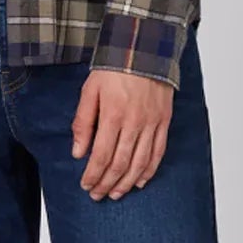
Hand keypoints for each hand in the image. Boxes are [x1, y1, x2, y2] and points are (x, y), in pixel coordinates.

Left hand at [71, 68, 172, 199]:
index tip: (86, 185)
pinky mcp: (164, 121)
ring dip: (126, 182)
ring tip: (116, 194)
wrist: (145, 47)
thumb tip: (78, 152)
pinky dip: (149, 170)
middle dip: (107, 183)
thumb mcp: (89, 90)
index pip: (101, 155)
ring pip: (140, 162)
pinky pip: (158, 152)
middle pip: (120, 163)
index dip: (93, 174)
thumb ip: (83, 122)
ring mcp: (152, 123)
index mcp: (112, 114)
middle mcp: (134, 122)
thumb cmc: (114, 67)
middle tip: (97, 195)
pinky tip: (140, 181)